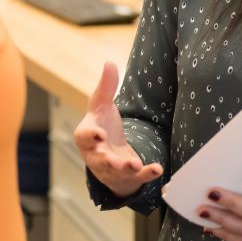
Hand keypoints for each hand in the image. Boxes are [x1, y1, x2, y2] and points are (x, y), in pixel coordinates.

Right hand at [74, 62, 162, 198]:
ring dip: (125, 168)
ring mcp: (112, 169)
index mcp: (87, 137)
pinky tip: (157, 169)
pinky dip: (147, 174)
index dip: (90, 136)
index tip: (99, 134)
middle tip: (113, 160)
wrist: (111, 153)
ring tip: (135, 164)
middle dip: (106, 160)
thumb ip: (106, 87)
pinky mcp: (128, 177)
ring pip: (116, 172)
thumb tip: (109, 62)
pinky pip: (137, 178)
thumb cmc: (102, 127)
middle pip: (99, 159)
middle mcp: (97, 155)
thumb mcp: (102, 106)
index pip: (84, 137)